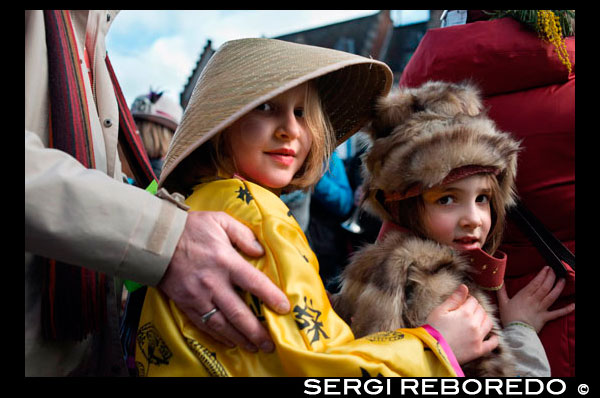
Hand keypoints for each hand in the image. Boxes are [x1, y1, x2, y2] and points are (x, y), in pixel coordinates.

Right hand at [158, 211, 289, 352]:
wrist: (155, 241)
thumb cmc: (191, 228)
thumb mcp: (220, 221)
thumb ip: (243, 234)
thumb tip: (260, 252)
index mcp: (225, 261)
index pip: (254, 282)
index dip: (271, 297)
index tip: (285, 308)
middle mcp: (212, 283)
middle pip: (239, 313)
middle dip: (257, 331)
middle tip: (270, 344)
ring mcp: (197, 296)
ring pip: (222, 325)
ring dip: (240, 339)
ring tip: (254, 347)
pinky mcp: (185, 304)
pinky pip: (204, 325)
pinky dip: (218, 337)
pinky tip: (230, 342)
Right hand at [426, 284, 497, 363]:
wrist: (431, 351)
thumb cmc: (433, 329)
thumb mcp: (440, 311)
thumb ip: (454, 298)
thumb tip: (464, 287)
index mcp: (465, 313)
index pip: (473, 300)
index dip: (468, 299)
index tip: (462, 302)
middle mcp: (475, 324)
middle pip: (482, 310)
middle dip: (475, 308)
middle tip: (467, 311)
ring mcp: (478, 338)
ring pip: (489, 323)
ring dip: (484, 319)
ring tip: (476, 320)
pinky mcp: (479, 350)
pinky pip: (492, 344)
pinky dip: (494, 339)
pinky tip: (491, 336)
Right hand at [497, 266, 574, 332]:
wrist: (516, 331)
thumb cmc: (508, 317)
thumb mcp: (502, 302)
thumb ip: (501, 290)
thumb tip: (499, 281)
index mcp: (524, 295)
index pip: (536, 282)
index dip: (542, 274)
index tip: (547, 268)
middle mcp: (535, 300)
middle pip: (545, 287)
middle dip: (551, 277)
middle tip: (555, 270)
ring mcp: (541, 309)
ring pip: (552, 296)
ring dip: (558, 287)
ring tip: (562, 280)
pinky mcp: (546, 317)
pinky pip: (557, 313)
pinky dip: (566, 309)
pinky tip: (573, 305)